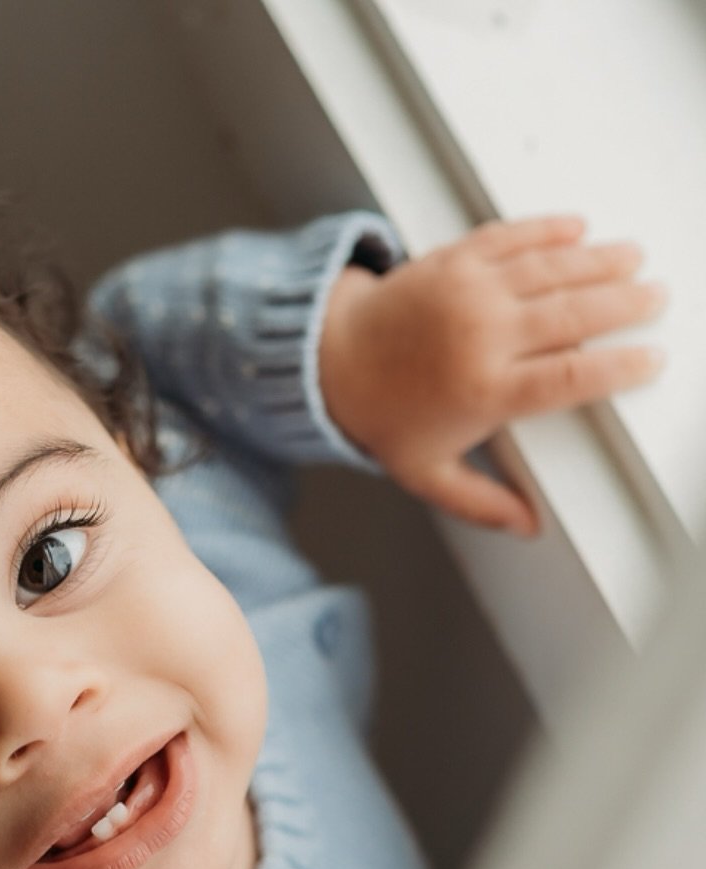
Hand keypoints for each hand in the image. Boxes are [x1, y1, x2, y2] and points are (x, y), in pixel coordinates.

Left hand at [318, 215, 667, 535]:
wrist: (330, 360)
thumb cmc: (380, 415)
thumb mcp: (427, 473)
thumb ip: (481, 502)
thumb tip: (528, 526)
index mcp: (484, 391)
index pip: (569, 377)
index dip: (618, 367)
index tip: (649, 360)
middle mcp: (482, 336)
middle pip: (573, 314)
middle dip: (623, 304)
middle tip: (654, 299)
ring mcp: (470, 292)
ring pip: (551, 268)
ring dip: (599, 261)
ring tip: (633, 259)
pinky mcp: (455, 260)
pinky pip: (512, 238)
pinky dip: (548, 231)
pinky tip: (577, 228)